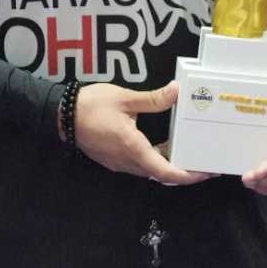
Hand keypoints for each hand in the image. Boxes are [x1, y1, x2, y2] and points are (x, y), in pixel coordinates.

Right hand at [71, 81, 212, 184]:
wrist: (60, 115)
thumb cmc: (90, 106)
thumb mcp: (125, 98)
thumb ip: (153, 99)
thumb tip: (176, 91)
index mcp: (133, 149)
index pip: (165, 172)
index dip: (188, 176)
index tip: (205, 173)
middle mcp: (127, 162)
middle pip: (160, 174)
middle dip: (183, 171)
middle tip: (203, 163)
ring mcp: (118, 163)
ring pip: (149, 170)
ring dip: (168, 165)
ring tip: (187, 153)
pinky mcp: (112, 159)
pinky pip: (138, 165)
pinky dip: (154, 159)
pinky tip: (163, 146)